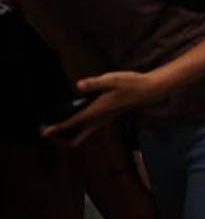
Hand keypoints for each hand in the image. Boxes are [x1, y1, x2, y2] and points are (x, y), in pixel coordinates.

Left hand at [41, 71, 162, 146]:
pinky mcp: (107, 118)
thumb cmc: (130, 84)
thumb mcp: (112, 80)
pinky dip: (78, 130)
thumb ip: (94, 83)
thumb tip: (79, 85)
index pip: (72, 122)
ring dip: (69, 135)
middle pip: (76, 137)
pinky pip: (88, 130)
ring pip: (83, 136)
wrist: (147, 90)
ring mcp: (103, 120)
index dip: (57, 128)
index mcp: (96, 111)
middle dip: (61, 138)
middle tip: (48, 133)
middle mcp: (99, 119)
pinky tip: (75, 121)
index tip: (44, 132)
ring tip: (56, 130)